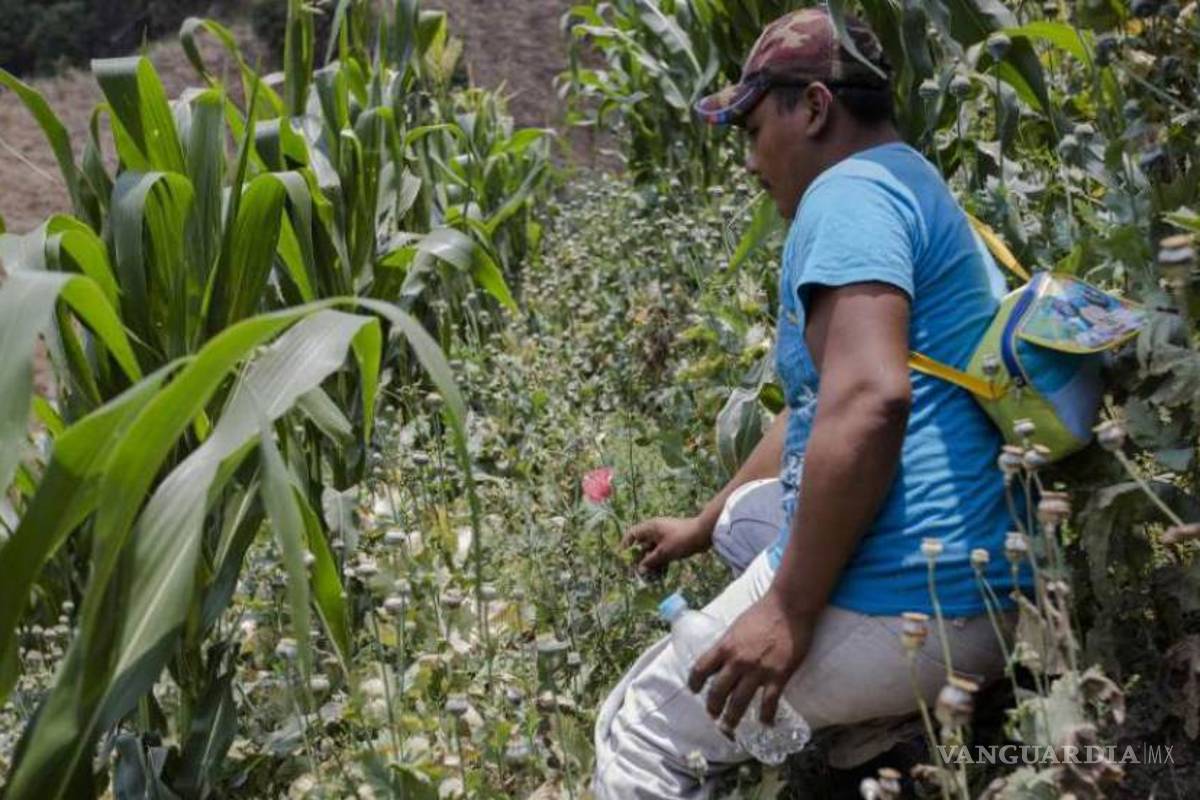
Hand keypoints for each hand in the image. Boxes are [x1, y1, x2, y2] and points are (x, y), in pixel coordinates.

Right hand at [621, 516, 710, 573]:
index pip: (632, 535)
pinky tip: (659, 572)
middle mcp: (655, 530)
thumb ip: (650, 561)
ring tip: (648, 575)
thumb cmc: (681, 539)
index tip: (623, 559)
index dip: (625, 546)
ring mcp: (664, 536)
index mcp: (650, 528)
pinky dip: (659, 561)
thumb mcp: (664, 552)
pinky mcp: (673, 542)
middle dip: (638, 558)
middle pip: (641, 544)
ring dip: (650, 562)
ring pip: (652, 550)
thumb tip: (639, 570)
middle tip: (635, 571)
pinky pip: (661, 552)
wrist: (704, 533)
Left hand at [688, 589, 814, 733]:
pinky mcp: (778, 675)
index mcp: (724, 646)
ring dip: (732, 719)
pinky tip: (765, 723)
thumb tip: (721, 659)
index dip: (694, 684)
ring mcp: (758, 670)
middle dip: (713, 708)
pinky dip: (765, 716)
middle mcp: (737, 660)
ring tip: (730, 728)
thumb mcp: (736, 627)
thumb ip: (728, 645)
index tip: (695, 691)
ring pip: (739, 702)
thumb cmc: (763, 613)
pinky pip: (768, 703)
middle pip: (717, 692)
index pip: (700, 669)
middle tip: (714, 717)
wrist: (789, 606)